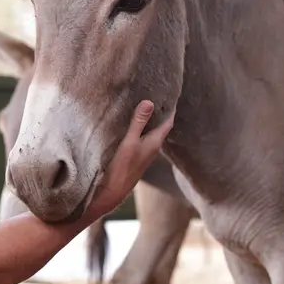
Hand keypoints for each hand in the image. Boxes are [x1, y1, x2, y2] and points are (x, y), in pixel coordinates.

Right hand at [84, 100, 174, 220]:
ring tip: (145, 103)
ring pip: (151, 131)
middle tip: (157, 92)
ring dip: (150, 119)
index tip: (170, 91)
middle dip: (160, 111)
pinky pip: (142, 136)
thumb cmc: (122, 167)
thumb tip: (149, 102)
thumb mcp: (129, 142)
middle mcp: (152, 147)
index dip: (170, 107)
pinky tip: (133, 122)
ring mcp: (144, 152)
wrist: (113, 191)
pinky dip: (141, 127)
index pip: (168, 121)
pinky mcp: (135, 155)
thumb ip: (138, 123)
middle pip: (161, 125)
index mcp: (155, 142)